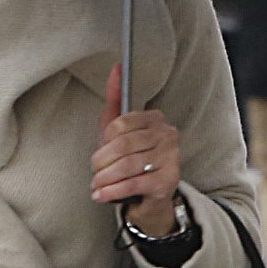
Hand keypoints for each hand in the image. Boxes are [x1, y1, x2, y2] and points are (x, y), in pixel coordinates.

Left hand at [92, 104, 182, 234]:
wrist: (149, 198)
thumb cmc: (131, 161)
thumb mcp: (119, 131)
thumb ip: (116, 100)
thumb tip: (116, 69)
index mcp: (155, 119)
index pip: (122, 122)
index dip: (104, 139)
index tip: (100, 148)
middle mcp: (168, 135)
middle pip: (122, 145)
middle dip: (101, 161)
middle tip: (95, 170)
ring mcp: (171, 158)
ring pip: (126, 165)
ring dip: (104, 178)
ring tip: (98, 184)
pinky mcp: (168, 181)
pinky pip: (132, 184)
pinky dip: (111, 191)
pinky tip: (102, 194)